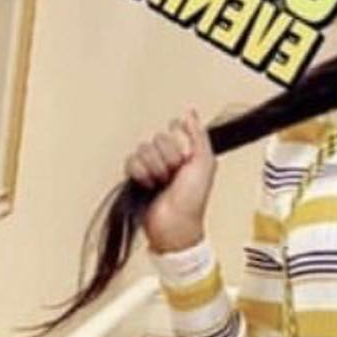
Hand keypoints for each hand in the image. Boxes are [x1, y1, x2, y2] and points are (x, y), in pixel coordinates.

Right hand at [126, 108, 216, 251]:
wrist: (175, 223)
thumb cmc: (193, 201)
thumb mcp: (205, 164)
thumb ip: (199, 136)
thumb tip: (190, 113)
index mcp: (186, 152)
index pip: (174, 128)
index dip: (179, 143)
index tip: (186, 159)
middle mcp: (169, 157)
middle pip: (159, 138)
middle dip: (168, 158)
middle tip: (175, 175)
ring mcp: (152, 165)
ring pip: (144, 149)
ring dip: (155, 167)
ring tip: (163, 182)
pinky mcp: (136, 175)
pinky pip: (131, 160)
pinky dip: (140, 173)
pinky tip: (149, 185)